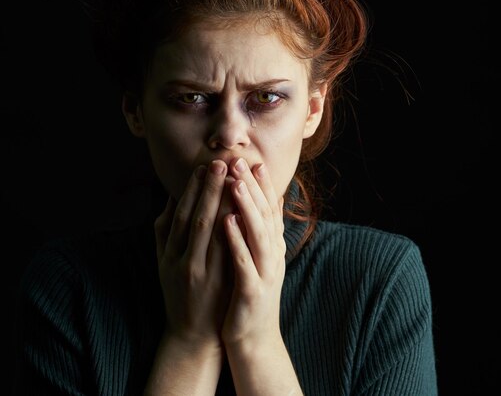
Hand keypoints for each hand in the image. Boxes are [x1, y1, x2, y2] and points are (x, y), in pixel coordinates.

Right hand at [154, 160, 233, 349]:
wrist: (192, 335)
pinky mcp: (216, 285)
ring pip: (209, 232)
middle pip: (195, 218)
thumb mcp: (164, 262)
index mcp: (168, 254)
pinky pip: (226, 253)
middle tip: (219, 162)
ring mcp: (200, 274)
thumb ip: (166, 231)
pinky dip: (232, 231)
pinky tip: (239, 213)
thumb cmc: (179, 292)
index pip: (180, 214)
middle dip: (208, 189)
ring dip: (221, 203)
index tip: (203, 166)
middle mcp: (181, 261)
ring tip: (232, 178)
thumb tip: (172, 196)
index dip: (191, 189)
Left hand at [221, 158, 286, 347]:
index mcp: (271, 248)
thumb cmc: (249, 295)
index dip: (263, 186)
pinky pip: (244, 262)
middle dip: (254, 187)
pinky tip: (227, 222)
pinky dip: (237, 241)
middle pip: (266, 216)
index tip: (254, 161)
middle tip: (242, 162)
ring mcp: (265, 274)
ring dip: (247, 207)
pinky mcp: (253, 292)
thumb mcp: (257, 261)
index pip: (270, 211)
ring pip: (258, 234)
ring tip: (235, 183)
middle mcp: (272, 257)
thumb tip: (257, 206)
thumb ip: (257, 234)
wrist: (254, 339)